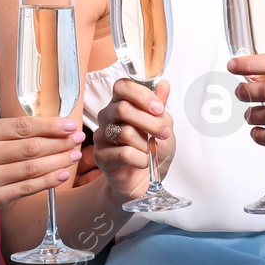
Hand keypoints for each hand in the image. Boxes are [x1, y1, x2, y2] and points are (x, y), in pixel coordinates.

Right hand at [0, 117, 83, 223]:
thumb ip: (17, 132)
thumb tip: (59, 126)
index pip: (22, 126)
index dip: (50, 125)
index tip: (70, 125)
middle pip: (30, 147)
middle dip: (59, 142)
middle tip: (78, 139)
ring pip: (31, 168)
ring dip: (58, 161)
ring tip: (74, 155)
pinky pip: (27, 188)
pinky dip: (48, 180)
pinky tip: (63, 174)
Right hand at [93, 78, 174, 203]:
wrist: (146, 180)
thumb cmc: (153, 150)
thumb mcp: (164, 126)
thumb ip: (160, 107)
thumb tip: (164, 84)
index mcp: (121, 103)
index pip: (122, 86)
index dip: (140, 94)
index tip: (158, 108)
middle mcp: (107, 117)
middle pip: (122, 108)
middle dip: (150, 122)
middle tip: (164, 133)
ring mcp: (102, 137)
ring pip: (124, 132)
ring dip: (146, 144)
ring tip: (152, 151)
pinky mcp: (101, 157)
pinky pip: (124, 154)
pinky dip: (141, 159)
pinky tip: (144, 162)